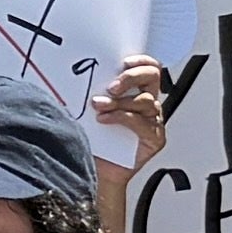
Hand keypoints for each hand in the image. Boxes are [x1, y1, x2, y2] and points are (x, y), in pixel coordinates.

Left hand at [91, 53, 171, 168]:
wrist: (98, 171)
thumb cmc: (95, 139)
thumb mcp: (91, 109)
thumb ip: (94, 91)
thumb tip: (76, 72)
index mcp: (137, 91)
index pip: (149, 67)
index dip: (140, 61)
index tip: (122, 62)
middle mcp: (149, 103)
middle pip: (152, 78)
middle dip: (130, 78)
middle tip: (111, 86)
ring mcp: (153, 121)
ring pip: (144, 101)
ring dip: (118, 101)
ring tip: (98, 106)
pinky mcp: (155, 138)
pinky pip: (141, 122)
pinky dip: (121, 118)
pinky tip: (104, 120)